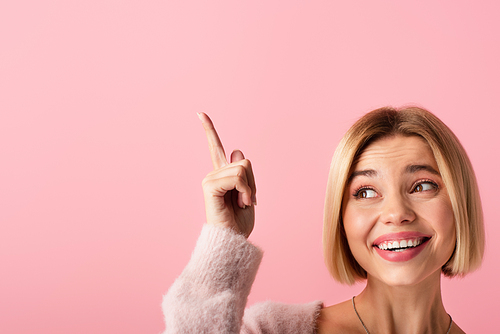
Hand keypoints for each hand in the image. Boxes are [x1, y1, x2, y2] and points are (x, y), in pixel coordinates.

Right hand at [198, 113, 256, 237]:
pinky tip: (240, 203)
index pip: (215, 147)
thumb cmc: (239, 222)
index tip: (200, 113)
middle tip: (246, 201)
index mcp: (222, 175)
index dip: (209, 130)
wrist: (233, 240)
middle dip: (252, 181)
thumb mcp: (248, 192)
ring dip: (249, 188)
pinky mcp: (209, 186)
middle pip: (243, 161)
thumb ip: (243, 172)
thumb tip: (236, 150)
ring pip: (242, 168)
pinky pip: (237, 177)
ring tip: (242, 203)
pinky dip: (245, 191)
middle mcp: (213, 174)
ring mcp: (209, 179)